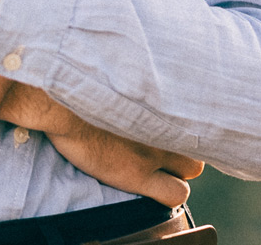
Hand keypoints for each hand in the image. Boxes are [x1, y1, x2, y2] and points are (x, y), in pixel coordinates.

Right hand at [0, 85, 203, 206]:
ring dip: (177, 170)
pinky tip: (149, 186)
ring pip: (193, 170)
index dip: (182, 124)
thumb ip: (141, 77)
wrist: (61, 103)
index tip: (168, 125)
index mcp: (166, 96)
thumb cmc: (82, 79)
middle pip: (199, 138)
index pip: (199, 112)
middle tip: (162, 147)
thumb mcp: (121, 70)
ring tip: (155, 166)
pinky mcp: (139, 173)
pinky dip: (166, 194)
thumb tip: (144, 65)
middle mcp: (168, 122)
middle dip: (184, 147)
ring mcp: (156, 149)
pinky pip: (175, 194)